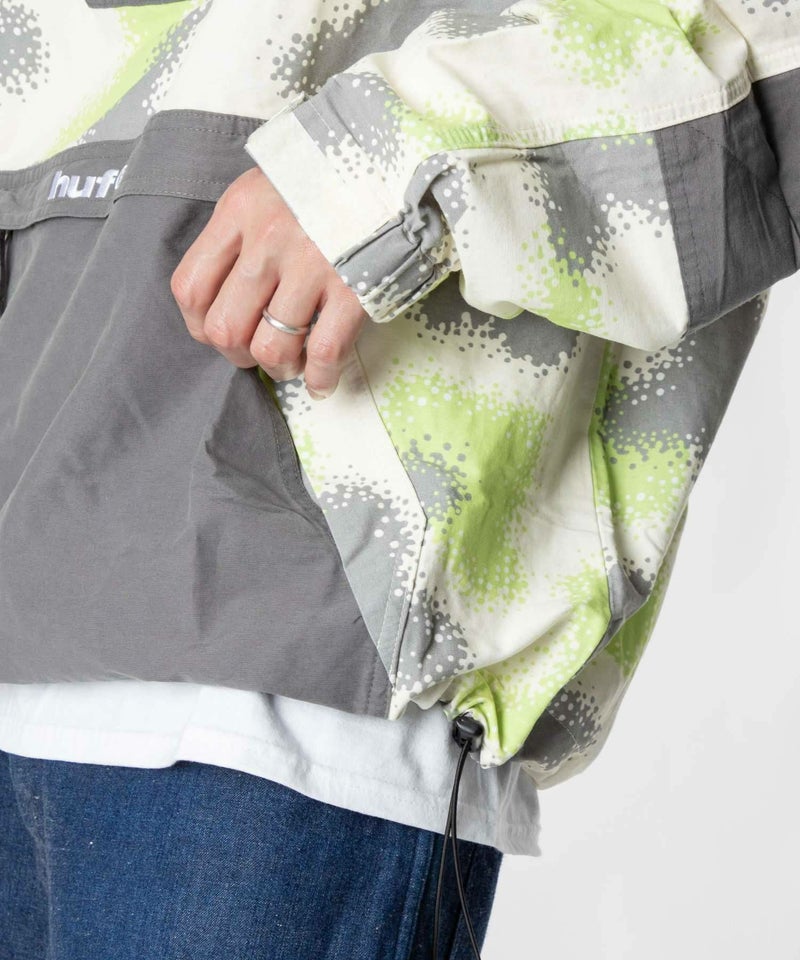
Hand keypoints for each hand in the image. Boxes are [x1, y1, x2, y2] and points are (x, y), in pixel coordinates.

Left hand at [170, 165, 368, 398]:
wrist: (398, 159)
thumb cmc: (330, 180)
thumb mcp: (269, 188)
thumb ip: (242, 234)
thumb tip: (229, 300)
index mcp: (240, 211)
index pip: (190, 288)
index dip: (200, 326)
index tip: (219, 333)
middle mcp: (268, 239)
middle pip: (225, 327)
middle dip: (238, 354)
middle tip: (259, 352)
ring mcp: (312, 265)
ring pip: (271, 347)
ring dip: (279, 367)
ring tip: (293, 363)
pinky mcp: (354, 287)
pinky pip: (325, 353)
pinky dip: (321, 379)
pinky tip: (322, 383)